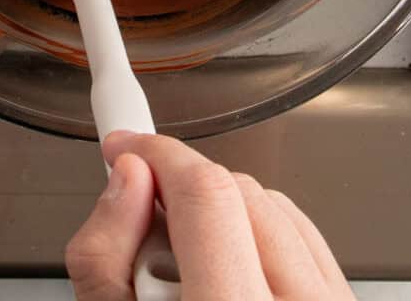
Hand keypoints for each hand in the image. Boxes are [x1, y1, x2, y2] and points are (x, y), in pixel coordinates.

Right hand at [67, 131, 354, 299]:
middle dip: (179, 188)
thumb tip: (125, 181)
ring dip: (219, 211)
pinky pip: (305, 237)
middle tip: (141, 225)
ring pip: (274, 206)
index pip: (205, 194)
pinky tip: (225, 269)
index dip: (155, 151)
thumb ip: (104, 261)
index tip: (124, 140)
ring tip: (183, 268)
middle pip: (239, 191)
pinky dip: (258, 234)